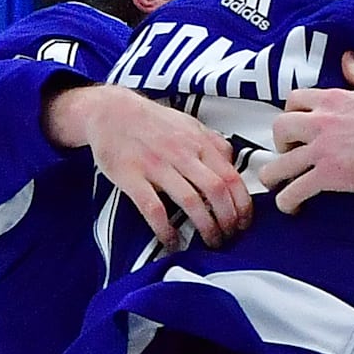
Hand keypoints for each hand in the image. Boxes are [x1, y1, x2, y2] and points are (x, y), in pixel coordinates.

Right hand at [45, 84, 250, 248]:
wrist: (110, 111)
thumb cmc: (151, 121)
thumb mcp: (189, 124)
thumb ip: (213, 143)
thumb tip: (233, 164)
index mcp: (198, 142)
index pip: (231, 177)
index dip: (242, 205)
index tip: (243, 222)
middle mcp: (181, 153)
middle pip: (216, 190)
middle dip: (228, 220)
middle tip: (229, 237)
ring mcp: (156, 164)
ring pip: (191, 201)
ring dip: (205, 227)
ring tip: (209, 242)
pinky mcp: (131, 176)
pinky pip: (153, 208)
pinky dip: (165, 229)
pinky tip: (171, 242)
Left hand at [259, 54, 353, 212]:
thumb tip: (347, 58)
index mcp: (332, 99)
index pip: (294, 100)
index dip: (290, 113)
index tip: (296, 127)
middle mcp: (321, 122)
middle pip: (279, 128)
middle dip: (278, 143)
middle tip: (288, 154)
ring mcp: (322, 150)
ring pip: (280, 165)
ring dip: (272, 176)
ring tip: (275, 186)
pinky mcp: (330, 175)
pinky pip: (296, 190)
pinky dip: (288, 200)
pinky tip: (292, 206)